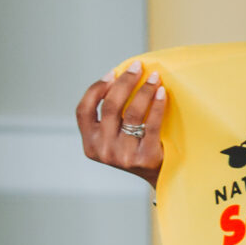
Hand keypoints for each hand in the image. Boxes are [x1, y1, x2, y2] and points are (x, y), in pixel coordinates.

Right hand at [77, 66, 165, 185]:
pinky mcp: (145, 157)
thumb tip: (119, 78)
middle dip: (124, 82)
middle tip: (137, 67)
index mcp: (90, 144)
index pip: (83, 110)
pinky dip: (157, 105)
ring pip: (132, 113)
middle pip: (110, 106)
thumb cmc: (137, 149)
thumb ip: (109, 118)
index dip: (97, 89)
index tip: (113, 73)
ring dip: (143, 90)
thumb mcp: (114, 138)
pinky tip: (162, 92)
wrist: (161, 177)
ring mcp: (123, 155)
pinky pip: (151, 124)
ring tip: (154, 76)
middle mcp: (102, 149)